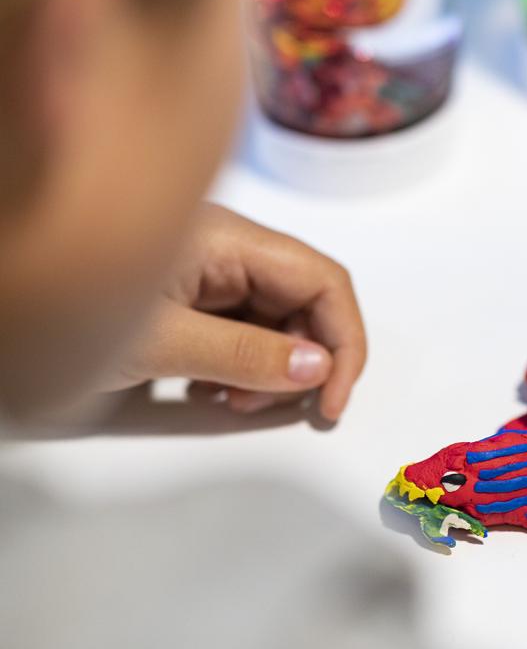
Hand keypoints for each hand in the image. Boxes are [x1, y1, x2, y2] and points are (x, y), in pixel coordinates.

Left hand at [110, 205, 365, 419]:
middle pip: (303, 299)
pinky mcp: (186, 302)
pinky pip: (240, 330)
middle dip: (307, 357)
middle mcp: (221, 251)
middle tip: (282, 409)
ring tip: (235, 402)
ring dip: (273, 367)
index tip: (332, 401)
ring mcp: (203, 276)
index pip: (320, 279)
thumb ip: (244, 354)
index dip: (343, 339)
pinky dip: (243, 367)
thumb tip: (318, 368)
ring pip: (274, 319)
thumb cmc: (60, 320)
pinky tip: (214, 392)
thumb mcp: (159, 344)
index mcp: (224, 239)